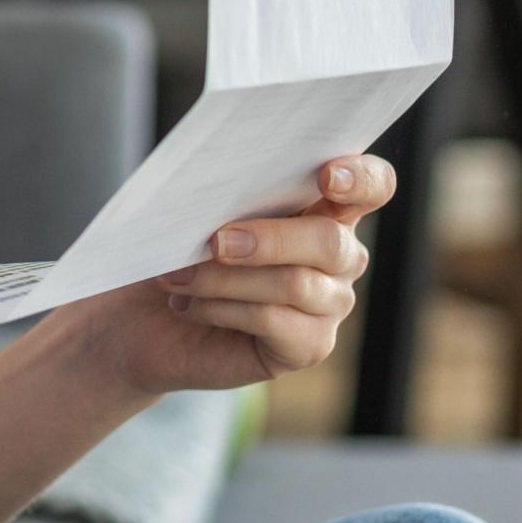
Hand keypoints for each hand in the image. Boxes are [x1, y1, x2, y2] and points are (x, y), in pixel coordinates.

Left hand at [45, 153, 394, 399]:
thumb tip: (221, 184)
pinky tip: (188, 305)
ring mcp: (330, 303)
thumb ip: (226, 193)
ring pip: (295, 284)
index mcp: (324, 206)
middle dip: (270, 238)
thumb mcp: (199, 211)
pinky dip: (222, 309)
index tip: (327, 176)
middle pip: (331, 241)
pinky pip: (275, 323)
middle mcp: (339, 256)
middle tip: (214, 242)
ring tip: (175, 275)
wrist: (148, 316)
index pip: (374, 186)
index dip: (362, 178)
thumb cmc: (178, 248)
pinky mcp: (310, 346)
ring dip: (225, 278)